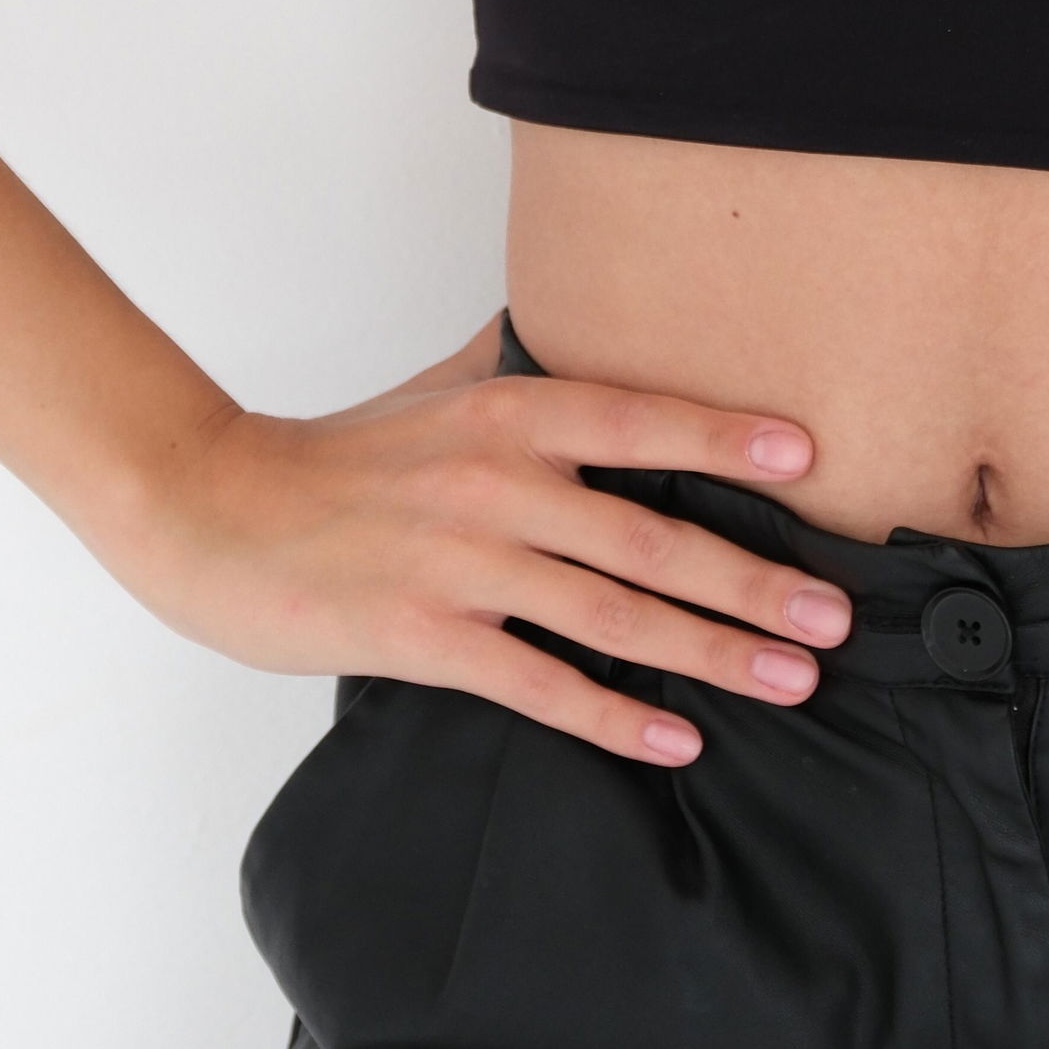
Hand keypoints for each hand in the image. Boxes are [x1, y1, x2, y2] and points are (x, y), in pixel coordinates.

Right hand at [114, 313, 852, 766]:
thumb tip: (586, 309)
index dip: (725, 435)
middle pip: (651, 536)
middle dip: (755, 579)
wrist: (212, 510)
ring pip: (613, 616)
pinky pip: (540, 683)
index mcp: (505, 413)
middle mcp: (496, 482)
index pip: (637, 417)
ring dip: (713, 651)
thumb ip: (516, 361)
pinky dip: (615, 717)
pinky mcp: (425, 636)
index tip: (810, 458)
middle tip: (837, 612)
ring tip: (792, 677)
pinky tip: (678, 739)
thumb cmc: (337, 456)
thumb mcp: (435, 388)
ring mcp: (461, 562)